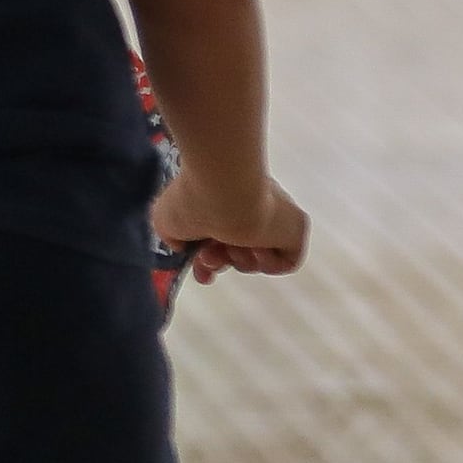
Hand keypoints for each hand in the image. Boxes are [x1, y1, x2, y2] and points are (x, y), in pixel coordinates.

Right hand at [155, 164, 307, 283]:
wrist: (224, 192)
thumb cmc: (193, 199)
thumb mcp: (166, 219)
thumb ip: (172, 233)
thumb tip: (181, 245)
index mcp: (226, 196)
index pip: (222, 232)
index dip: (208, 257)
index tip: (200, 270)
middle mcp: (252, 203)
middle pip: (238, 247)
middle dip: (220, 260)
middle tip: (210, 258)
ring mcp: (276, 215)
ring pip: (258, 255)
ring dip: (240, 260)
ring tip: (231, 246)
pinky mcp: (296, 228)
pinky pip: (285, 261)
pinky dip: (267, 263)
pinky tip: (254, 247)